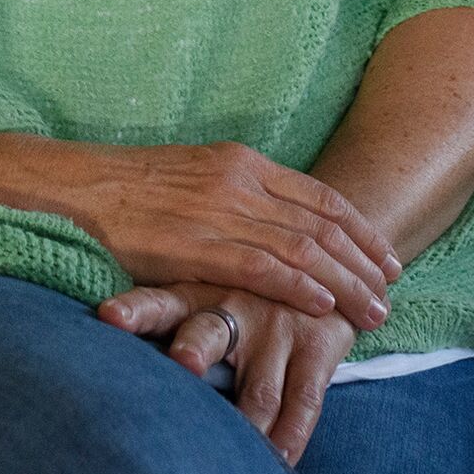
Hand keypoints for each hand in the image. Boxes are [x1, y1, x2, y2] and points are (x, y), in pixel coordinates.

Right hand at [36, 141, 400, 329]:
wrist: (81, 184)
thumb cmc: (133, 188)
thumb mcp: (198, 177)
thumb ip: (237, 195)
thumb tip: (272, 221)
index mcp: (244, 163)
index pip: (321, 197)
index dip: (360, 229)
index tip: (386, 256)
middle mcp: (242, 182)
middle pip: (323, 224)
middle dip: (364, 261)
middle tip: (391, 291)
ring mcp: (222, 211)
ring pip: (304, 248)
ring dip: (346, 282)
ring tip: (373, 311)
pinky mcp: (199, 243)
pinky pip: (263, 267)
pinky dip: (300, 288)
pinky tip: (324, 307)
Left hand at [102, 280, 356, 461]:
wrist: (324, 256)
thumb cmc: (243, 282)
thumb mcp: (204, 277)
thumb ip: (160, 304)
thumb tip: (91, 337)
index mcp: (196, 290)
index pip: (158, 299)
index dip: (135, 308)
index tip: (107, 316)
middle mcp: (234, 308)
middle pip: (207, 334)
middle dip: (193, 352)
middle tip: (182, 364)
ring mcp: (278, 329)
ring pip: (259, 388)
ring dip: (246, 419)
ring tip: (235, 445)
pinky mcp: (318, 348)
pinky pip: (303, 402)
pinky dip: (291, 436)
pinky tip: (279, 461)